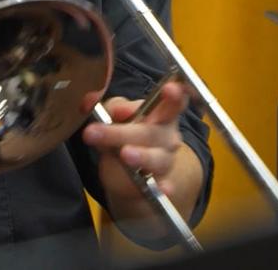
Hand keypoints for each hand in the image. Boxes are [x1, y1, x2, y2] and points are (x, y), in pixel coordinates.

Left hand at [82, 81, 188, 202]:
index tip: (168, 89)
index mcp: (162, 111)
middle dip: (130, 130)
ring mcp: (166, 161)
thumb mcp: (115, 115)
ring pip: (157, 158)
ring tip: (125, 154)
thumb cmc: (125, 135)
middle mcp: (169, 135)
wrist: (128, 174)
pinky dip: (163, 188)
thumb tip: (101, 104)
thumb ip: (110, 106)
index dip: (176, 93)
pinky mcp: (161, 185)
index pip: (176, 99)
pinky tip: (162, 189)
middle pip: (154, 130)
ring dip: (142, 156)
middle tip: (102, 128)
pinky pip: (164, 187)